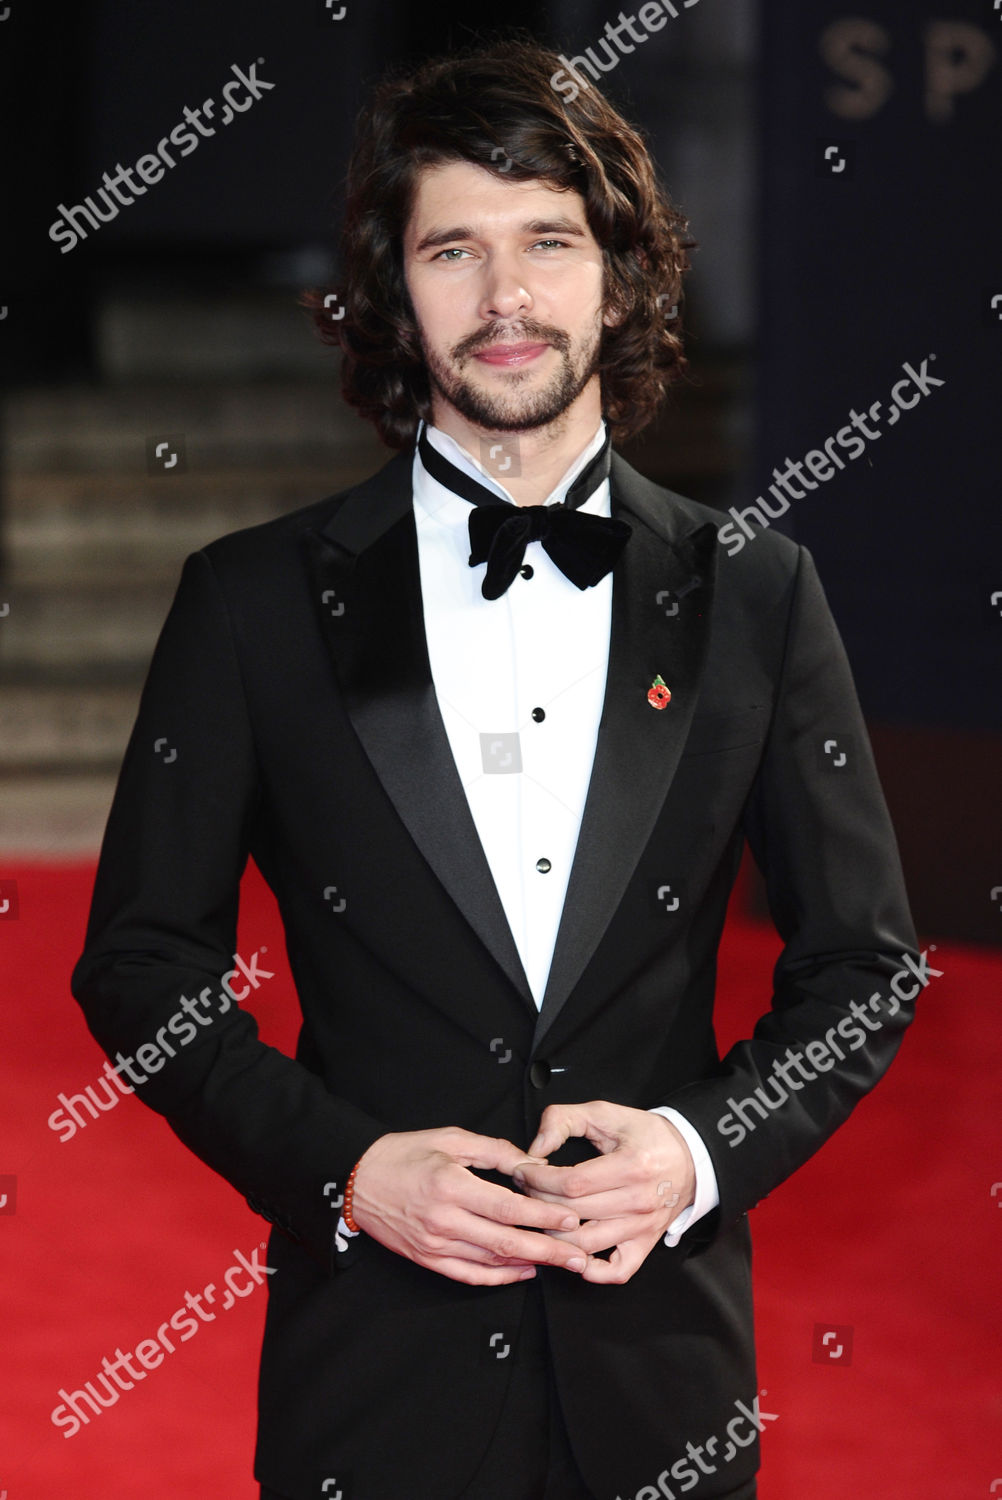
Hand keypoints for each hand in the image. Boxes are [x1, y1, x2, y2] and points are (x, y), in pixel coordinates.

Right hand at [349, 1126, 589, 1285]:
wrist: (357, 1178)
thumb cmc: (404, 1152)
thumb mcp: (450, 1139)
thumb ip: (494, 1151)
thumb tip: (533, 1163)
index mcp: (452, 1185)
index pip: (508, 1208)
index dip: (543, 1216)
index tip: (571, 1219)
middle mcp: (444, 1220)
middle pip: (506, 1243)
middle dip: (548, 1251)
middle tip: (579, 1255)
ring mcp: (434, 1245)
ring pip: (491, 1263)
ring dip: (529, 1265)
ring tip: (560, 1263)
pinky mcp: (427, 1259)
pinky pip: (469, 1275)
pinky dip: (499, 1278)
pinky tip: (523, 1272)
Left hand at [512, 1101, 694, 1284]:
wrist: (691, 1155)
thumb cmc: (645, 1134)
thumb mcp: (605, 1113)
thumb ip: (564, 1119)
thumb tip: (536, 1147)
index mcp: (630, 1165)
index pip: (570, 1183)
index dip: (538, 1179)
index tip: (523, 1171)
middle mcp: (638, 1200)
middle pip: (573, 1214)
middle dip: (537, 1202)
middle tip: (526, 1189)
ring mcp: (643, 1226)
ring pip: (586, 1245)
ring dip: (553, 1235)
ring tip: (540, 1217)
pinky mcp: (646, 1243)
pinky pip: (617, 1271)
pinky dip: (592, 1271)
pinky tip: (573, 1254)